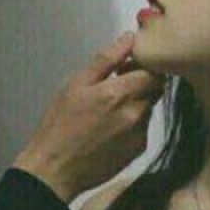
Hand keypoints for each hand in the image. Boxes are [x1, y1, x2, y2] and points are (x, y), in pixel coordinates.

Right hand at [13, 32, 166, 202]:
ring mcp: (140, 133)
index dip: (144, 66)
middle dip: (143, 82)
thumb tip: (130, 38)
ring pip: (149, 107)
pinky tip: (111, 128)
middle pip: (156, 89)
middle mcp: (136, 113)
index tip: (128, 67)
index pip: (154, 71)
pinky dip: (133, 122)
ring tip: (109, 110)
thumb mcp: (76, 85)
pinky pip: (144, 127)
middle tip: (118, 85)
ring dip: (137, 102)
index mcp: (119, 93)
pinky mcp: (139, 149)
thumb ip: (107, 59)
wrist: (54, 171)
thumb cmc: (59, 125)